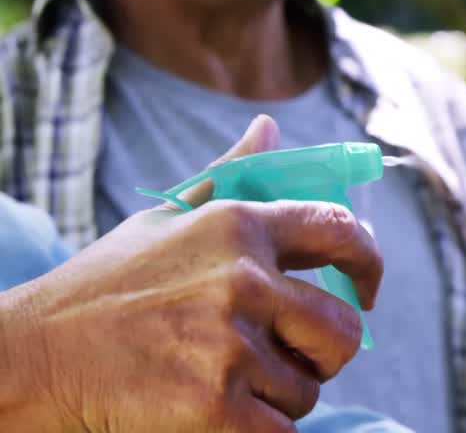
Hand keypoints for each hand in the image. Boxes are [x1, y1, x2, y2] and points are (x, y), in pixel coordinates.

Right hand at [0, 115, 383, 431]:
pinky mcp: (213, 408)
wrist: (26, 360)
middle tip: (289, 360)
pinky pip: (281, 432)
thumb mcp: (163, 220)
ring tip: (223, 383)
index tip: (367, 292)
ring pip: (307, 388)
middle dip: (323, 354)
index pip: (342, 232)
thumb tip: (270, 127)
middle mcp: (242, 278)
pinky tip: (219, 418)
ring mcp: (229, 344)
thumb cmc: (100, 290)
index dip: (368, 265)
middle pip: (341, 329)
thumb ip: (229, 175)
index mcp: (238, 225)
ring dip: (279, 397)